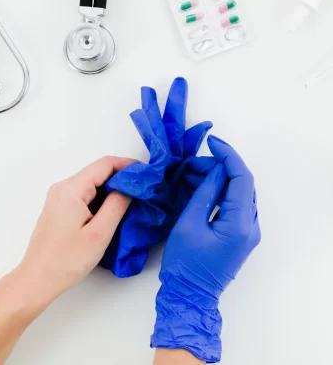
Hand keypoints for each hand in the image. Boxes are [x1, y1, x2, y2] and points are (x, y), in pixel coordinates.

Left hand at [15, 156, 133, 308]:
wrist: (37, 280)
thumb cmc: (68, 259)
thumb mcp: (99, 232)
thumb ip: (117, 204)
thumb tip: (130, 185)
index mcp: (71, 189)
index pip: (104, 164)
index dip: (127, 165)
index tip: (146, 173)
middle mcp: (63, 187)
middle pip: (97, 172)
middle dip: (121, 177)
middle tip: (143, 189)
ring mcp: (59, 198)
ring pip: (92, 184)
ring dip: (112, 189)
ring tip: (133, 200)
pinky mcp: (60, 209)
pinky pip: (85, 195)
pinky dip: (101, 198)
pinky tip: (113, 210)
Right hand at [151, 135, 260, 362]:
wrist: (189, 295)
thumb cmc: (185, 263)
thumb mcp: (189, 224)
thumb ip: (205, 194)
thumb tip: (215, 170)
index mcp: (240, 225)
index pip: (241, 178)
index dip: (228, 156)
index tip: (212, 142)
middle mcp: (251, 226)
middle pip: (241, 184)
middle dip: (218, 168)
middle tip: (192, 164)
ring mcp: (248, 231)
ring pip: (238, 194)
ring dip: (217, 180)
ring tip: (192, 174)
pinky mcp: (240, 234)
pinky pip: (233, 205)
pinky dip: (219, 193)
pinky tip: (200, 187)